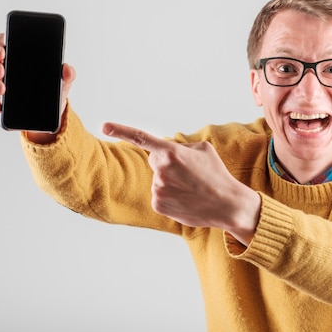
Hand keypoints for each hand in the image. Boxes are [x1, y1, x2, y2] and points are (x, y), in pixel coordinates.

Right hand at [0, 33, 75, 142]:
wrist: (53, 114)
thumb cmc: (54, 90)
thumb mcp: (64, 81)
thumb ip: (68, 74)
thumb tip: (67, 69)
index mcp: (18, 54)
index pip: (2, 41)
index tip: (2, 52)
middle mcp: (5, 65)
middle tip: (1, 71)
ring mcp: (0, 81)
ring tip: (1, 89)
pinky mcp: (0, 100)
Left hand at [103, 122, 260, 245]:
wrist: (227, 204)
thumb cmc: (216, 174)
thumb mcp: (203, 149)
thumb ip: (180, 146)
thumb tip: (165, 151)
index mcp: (171, 152)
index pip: (141, 138)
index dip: (120, 130)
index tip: (104, 126)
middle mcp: (161, 170)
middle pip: (156, 160)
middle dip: (168, 163)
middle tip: (190, 173)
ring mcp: (158, 189)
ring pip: (158, 179)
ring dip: (171, 181)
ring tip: (191, 188)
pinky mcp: (157, 205)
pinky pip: (159, 194)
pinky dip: (170, 196)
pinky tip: (185, 199)